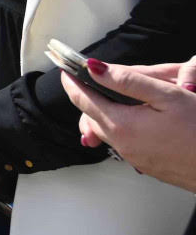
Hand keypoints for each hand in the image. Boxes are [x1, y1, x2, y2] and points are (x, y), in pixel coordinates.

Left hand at [63, 55, 195, 192]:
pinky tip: (136, 118)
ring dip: (103, 113)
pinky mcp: (148, 166)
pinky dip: (121, 127)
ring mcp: (135, 159)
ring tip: (111, 95)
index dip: (73, 81)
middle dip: (86, 96)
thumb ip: (127, 81)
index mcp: (122, 126)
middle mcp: (123, 145)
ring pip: (107, 131)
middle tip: (88, 79)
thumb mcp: (168, 96)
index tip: (66, 68)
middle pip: (91, 116)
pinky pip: (124, 143)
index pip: (83, 100)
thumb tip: (94, 68)